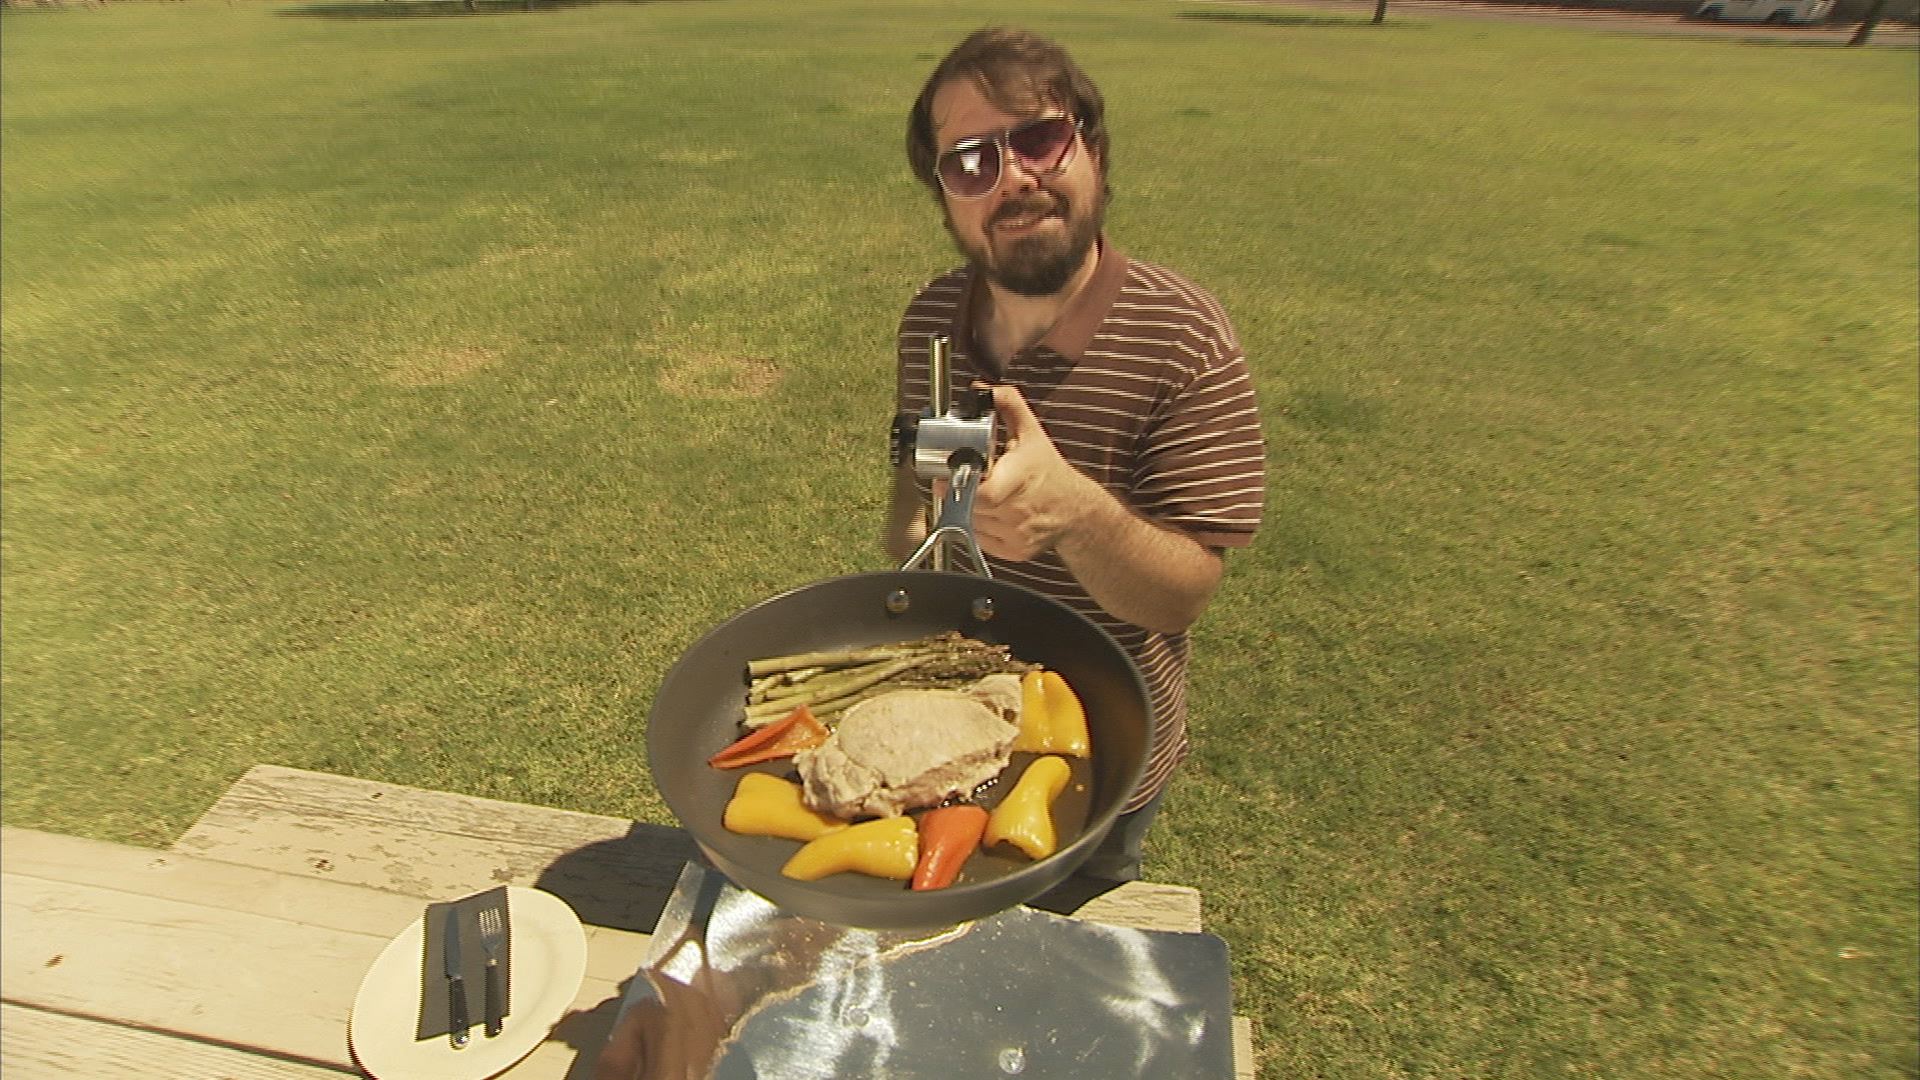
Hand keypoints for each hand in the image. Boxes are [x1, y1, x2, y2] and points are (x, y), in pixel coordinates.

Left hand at [968, 384, 1104, 561]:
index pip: (983, 493)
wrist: (1075, 509)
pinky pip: (981, 539)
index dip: (961, 486)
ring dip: (968, 509)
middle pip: (971, 507)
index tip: (949, 476)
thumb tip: (984, 390)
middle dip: (961, 493)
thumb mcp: (1032, 433)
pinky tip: (992, 512)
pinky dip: (979, 526)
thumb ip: (1008, 405)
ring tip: (981, 494)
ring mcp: (1017, 535)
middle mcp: (1020, 511)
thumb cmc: (1050, 473)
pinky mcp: (1014, 551)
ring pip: (972, 524)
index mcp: (1022, 479)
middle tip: (963, 480)